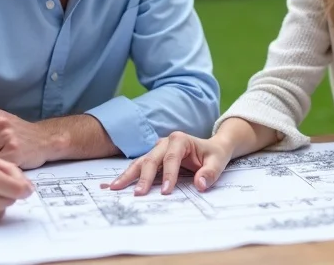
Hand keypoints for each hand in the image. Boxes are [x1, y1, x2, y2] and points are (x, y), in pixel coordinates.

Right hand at [105, 132, 232, 195]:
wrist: (212, 148)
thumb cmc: (214, 154)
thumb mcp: (218, 162)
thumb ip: (210, 173)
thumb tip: (200, 184)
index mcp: (180, 140)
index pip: (171, 158)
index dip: (168, 175)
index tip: (165, 191)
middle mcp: (165, 143)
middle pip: (151, 160)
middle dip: (144, 177)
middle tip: (138, 194)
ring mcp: (157, 150)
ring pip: (140, 162)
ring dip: (128, 175)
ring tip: (115, 187)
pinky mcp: (153, 158)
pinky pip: (139, 167)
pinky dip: (128, 176)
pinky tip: (117, 184)